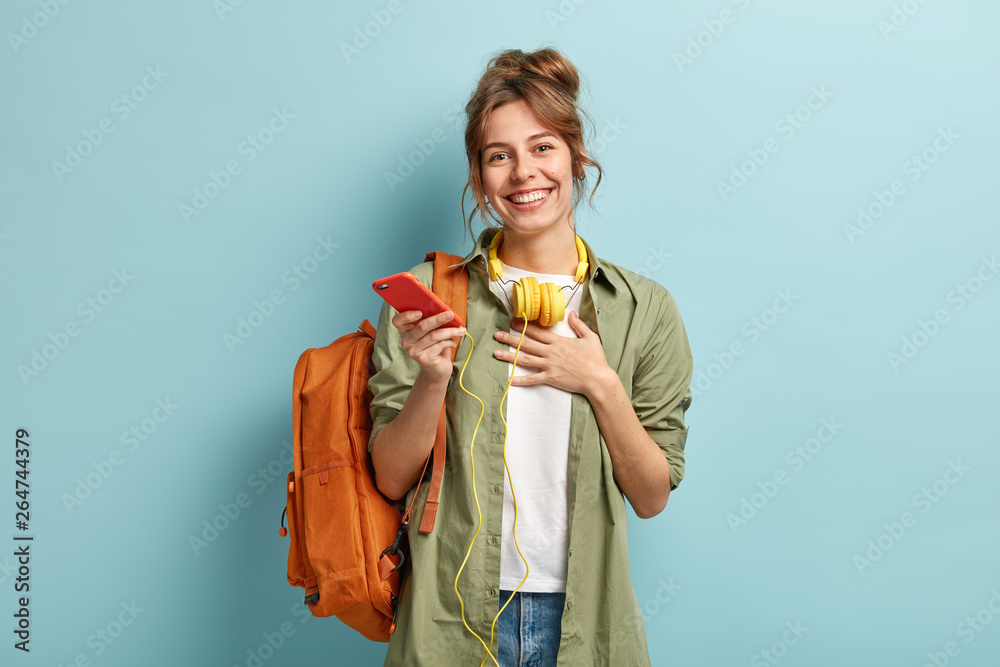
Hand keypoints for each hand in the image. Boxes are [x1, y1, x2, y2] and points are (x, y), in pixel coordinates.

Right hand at [392, 310, 465, 382]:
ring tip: (461, 331)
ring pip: (434, 335)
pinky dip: (449, 342)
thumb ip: (433, 322)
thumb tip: (446, 312)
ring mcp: (413, 351)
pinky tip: (453, 343)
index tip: (419, 312)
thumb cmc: (436, 346)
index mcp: (406, 331)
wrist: (438, 369)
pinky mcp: (423, 359)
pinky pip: (439, 345)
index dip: (407, 316)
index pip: (398, 321)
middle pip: (422, 326)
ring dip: (450, 332)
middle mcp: (406, 342)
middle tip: (451, 315)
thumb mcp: (433, 332)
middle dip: (439, 319)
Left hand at [492, 311, 609, 395]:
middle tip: (497, 335)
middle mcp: (551, 352)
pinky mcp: (550, 378)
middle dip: (510, 339)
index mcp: (558, 341)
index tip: (512, 322)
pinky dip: (520, 380)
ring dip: (509, 356)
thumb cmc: (596, 359)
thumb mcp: (590, 337)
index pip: (537, 331)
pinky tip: (509, 380)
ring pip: (525, 359)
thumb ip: (579, 325)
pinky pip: (532, 379)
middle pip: (526, 343)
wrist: (598, 379)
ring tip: (496, 353)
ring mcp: (549, 365)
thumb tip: (572, 314)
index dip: (523, 326)